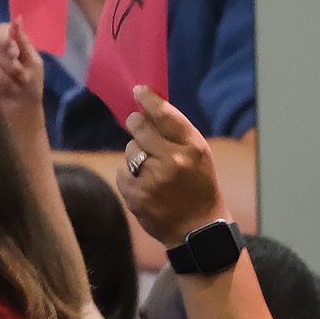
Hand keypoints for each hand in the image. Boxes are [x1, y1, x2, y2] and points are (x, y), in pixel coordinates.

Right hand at [0, 23, 50, 151]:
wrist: (22, 113)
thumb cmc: (31, 88)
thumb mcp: (33, 63)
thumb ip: (23, 42)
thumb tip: (17, 18)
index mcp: (10, 45)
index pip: (1, 31)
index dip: (5, 38)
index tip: (14, 51)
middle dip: (10, 63)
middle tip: (21, 76)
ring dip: (5, 76)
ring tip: (15, 87)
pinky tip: (3, 91)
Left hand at [117, 87, 227, 248]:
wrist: (197, 227)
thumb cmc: (198, 184)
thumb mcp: (197, 154)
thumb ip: (176, 133)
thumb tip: (147, 108)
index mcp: (191, 147)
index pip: (165, 115)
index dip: (148, 100)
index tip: (138, 91)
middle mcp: (173, 160)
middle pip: (138, 128)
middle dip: (136, 125)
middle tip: (138, 127)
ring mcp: (153, 179)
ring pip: (128, 150)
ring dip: (134, 156)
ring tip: (151, 170)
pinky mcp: (136, 195)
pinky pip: (121, 172)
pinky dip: (129, 176)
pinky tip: (145, 186)